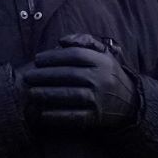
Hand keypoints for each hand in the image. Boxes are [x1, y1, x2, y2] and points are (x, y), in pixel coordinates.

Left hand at [17, 40, 139, 129]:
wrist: (130, 102)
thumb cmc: (107, 73)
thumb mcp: (103, 53)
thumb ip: (83, 41)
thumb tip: (62, 41)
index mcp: (102, 61)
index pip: (75, 56)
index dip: (54, 56)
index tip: (37, 59)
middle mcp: (102, 79)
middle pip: (70, 75)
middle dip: (45, 76)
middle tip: (27, 77)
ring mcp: (100, 99)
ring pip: (71, 95)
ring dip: (48, 94)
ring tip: (31, 93)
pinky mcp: (97, 117)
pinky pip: (75, 116)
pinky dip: (58, 116)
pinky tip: (43, 113)